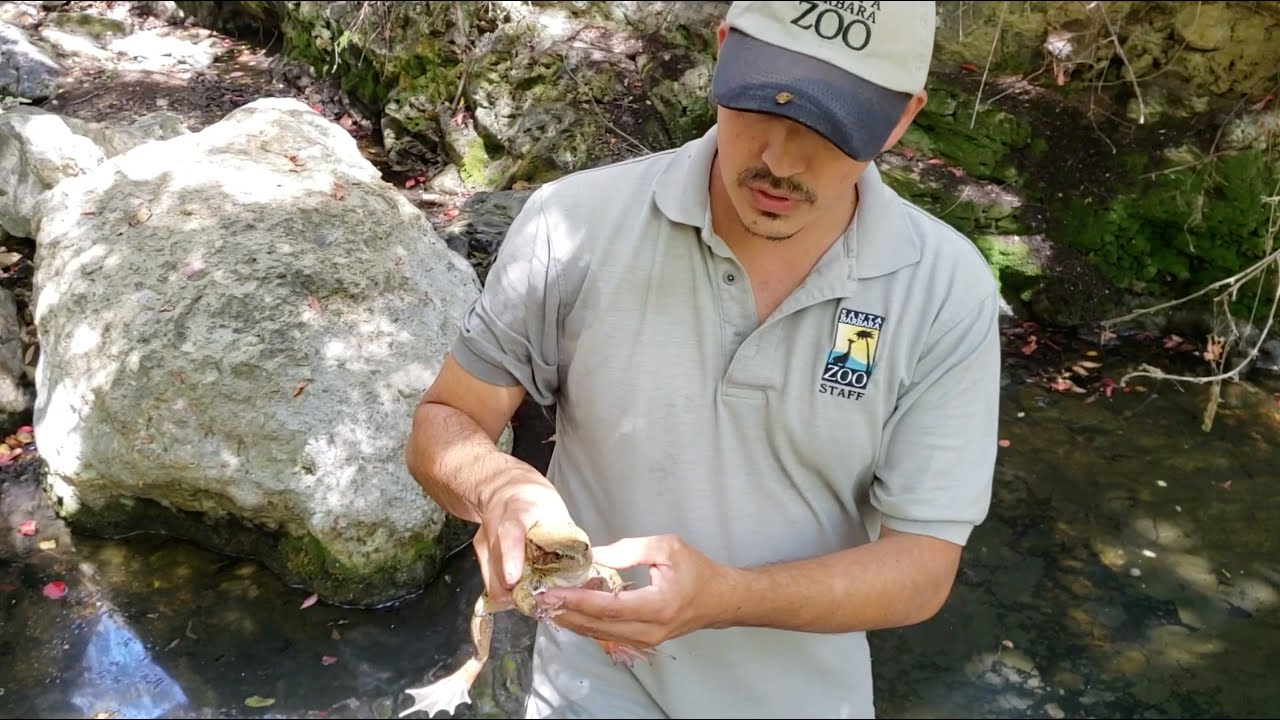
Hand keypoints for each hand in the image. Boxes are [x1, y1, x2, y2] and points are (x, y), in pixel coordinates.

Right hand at [473, 474, 572, 606]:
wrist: (508, 488)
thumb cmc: (538, 503)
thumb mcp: (557, 515)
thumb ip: (566, 543)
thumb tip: (583, 576)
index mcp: (519, 511)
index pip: (510, 532)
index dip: (511, 556)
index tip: (512, 579)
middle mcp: (494, 525)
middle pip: (495, 564)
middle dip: (513, 590)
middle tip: (538, 600)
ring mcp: (484, 541)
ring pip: (490, 578)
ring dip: (510, 594)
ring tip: (531, 594)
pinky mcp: (480, 554)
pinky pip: (490, 580)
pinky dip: (505, 589)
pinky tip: (521, 587)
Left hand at [536, 534, 737, 649]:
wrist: (719, 599)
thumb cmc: (696, 569)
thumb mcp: (666, 548)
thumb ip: (628, 550)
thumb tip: (593, 557)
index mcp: (658, 605)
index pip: (608, 607)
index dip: (576, 601)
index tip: (550, 593)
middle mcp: (650, 631)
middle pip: (598, 627)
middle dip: (565, 613)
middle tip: (537, 600)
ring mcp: (645, 641)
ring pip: (599, 634)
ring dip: (571, 620)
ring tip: (546, 605)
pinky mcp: (642, 641)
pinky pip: (607, 634)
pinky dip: (585, 622)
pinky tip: (570, 609)